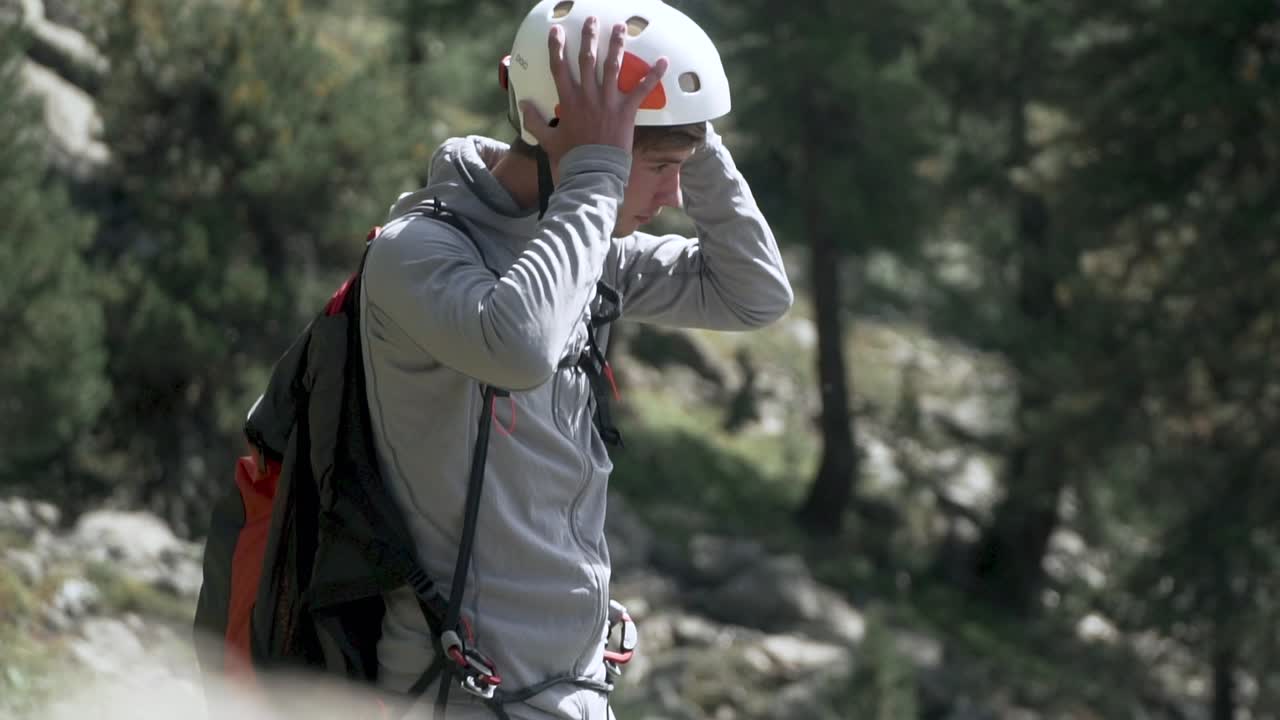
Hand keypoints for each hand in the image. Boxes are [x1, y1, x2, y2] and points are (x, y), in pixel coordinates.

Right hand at [521, 17, 668, 165]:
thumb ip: (534, 121)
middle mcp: (588, 96)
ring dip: (616, 45)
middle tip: (592, 20)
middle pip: (587, 59)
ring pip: (612, 66)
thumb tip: (523, 105)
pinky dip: (654, 75)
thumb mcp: (547, 140)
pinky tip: (664, 61)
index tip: (556, 31)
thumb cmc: (570, 158)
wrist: (593, 173)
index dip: (556, 47)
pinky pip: (642, 90)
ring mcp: (608, 102)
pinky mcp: (626, 111)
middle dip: (589, 37)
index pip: (559, 67)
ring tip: (620, 28)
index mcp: (569, 101)